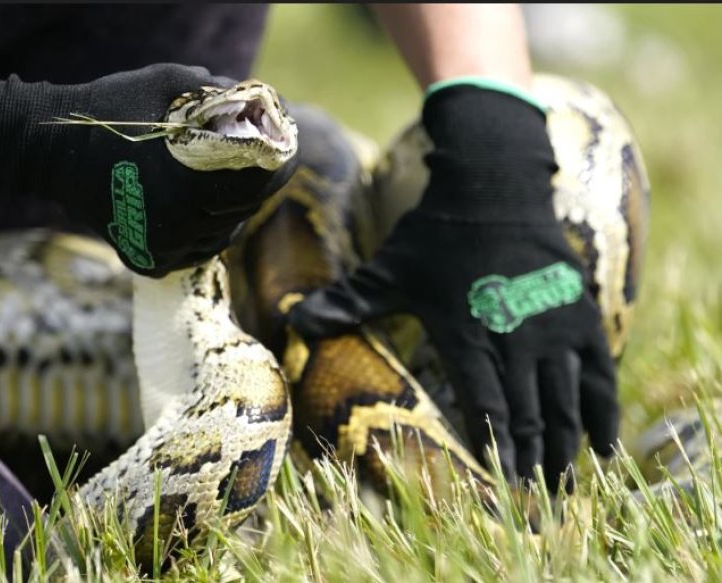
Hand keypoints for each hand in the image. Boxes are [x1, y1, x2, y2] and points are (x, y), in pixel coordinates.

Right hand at [0, 63, 296, 275]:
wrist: (49, 150)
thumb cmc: (110, 110)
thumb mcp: (168, 83)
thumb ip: (217, 92)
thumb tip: (256, 99)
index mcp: (194, 185)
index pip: (261, 184)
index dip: (280, 165)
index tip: (285, 151)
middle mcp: (183, 226)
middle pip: (244, 211)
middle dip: (255, 187)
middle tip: (259, 166)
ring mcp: (164, 248)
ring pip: (221, 236)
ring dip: (230, 213)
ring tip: (226, 188)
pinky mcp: (146, 260)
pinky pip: (192, 253)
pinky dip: (202, 234)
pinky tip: (199, 212)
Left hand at [287, 81, 617, 490]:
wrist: (493, 184)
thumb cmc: (436, 231)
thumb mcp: (388, 269)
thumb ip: (347, 301)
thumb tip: (293, 322)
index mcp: (468, 334)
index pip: (486, 404)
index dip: (496, 447)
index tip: (503, 485)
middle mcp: (515, 337)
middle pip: (529, 413)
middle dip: (533, 460)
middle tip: (537, 502)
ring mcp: (552, 326)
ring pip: (565, 401)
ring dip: (566, 445)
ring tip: (565, 483)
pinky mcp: (579, 313)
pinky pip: (599, 372)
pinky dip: (603, 411)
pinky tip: (606, 443)